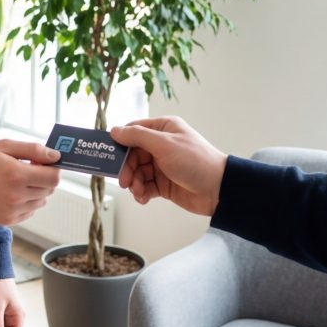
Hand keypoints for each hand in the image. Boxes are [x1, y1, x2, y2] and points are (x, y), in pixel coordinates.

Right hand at [0, 139, 60, 226]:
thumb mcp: (4, 146)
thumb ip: (33, 149)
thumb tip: (55, 156)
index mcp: (17, 175)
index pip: (53, 177)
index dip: (53, 168)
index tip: (44, 162)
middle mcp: (17, 196)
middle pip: (49, 190)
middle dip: (44, 178)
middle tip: (28, 169)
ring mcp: (12, 210)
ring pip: (41, 201)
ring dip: (36, 190)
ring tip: (18, 181)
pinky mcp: (8, 220)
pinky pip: (30, 211)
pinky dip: (27, 202)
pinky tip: (12, 192)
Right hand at [110, 117, 226, 215]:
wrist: (218, 190)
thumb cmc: (195, 161)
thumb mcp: (164, 144)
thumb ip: (138, 137)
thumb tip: (115, 130)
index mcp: (163, 129)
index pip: (133, 131)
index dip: (120, 142)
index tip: (108, 154)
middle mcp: (161, 145)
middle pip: (132, 155)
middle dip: (127, 168)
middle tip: (124, 181)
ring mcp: (162, 165)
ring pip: (137, 172)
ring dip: (134, 183)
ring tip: (138, 191)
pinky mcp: (164, 183)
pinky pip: (145, 186)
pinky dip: (141, 192)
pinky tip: (143, 197)